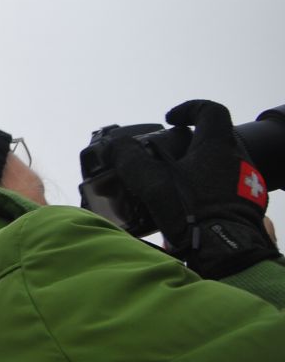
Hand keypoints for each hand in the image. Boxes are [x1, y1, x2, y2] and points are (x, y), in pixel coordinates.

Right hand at [109, 99, 278, 277]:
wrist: (226, 253)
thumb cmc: (191, 214)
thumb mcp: (151, 183)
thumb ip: (128, 158)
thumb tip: (114, 147)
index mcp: (217, 147)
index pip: (210, 111)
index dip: (188, 109)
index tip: (170, 121)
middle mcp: (236, 160)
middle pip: (214, 139)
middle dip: (189, 144)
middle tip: (167, 157)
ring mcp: (245, 183)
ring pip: (220, 163)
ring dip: (198, 166)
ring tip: (175, 182)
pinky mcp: (247, 204)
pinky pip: (226, 185)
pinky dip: (207, 187)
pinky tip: (190, 203)